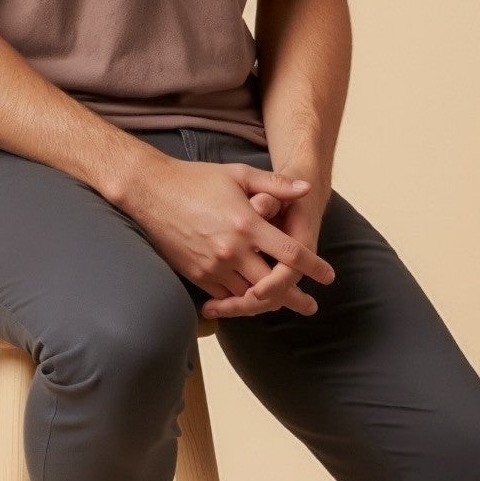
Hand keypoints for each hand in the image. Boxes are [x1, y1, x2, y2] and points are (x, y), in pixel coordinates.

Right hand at [208, 168, 333, 318]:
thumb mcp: (239, 174)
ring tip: (280, 305)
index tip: (328, 277)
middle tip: (309, 306)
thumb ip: (276, 184)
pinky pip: (224, 296)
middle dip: (294, 298)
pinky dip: (238, 299)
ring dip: (266, 301)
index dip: (314, 267)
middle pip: (273, 284)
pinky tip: (247, 300)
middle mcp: (233, 249)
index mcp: (248, 224)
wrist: (151, 191)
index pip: (291, 254)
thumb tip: (306, 189)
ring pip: (248, 294)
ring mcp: (213, 265)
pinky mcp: (196, 274)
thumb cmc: (197, 179)